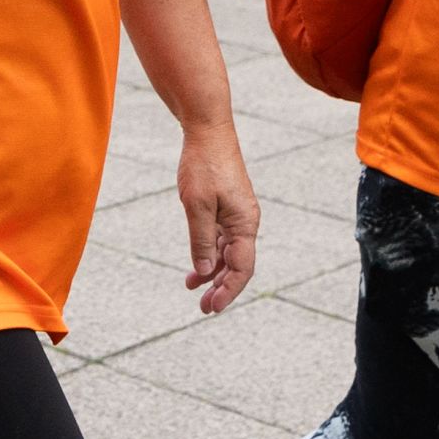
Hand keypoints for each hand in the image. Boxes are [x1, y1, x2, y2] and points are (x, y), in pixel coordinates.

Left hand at [176, 118, 258, 312]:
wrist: (207, 131)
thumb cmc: (204, 166)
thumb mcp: (197, 206)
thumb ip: (201, 240)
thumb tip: (204, 271)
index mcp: (245, 223)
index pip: (241, 268)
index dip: (228, 290)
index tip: (212, 307)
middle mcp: (245, 222)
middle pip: (237, 264)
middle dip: (221, 287)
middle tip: (203, 307)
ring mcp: (236, 214)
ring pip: (227, 252)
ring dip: (212, 271)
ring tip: (193, 288)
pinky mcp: (226, 207)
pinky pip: (221, 238)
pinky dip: (209, 252)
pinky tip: (196, 263)